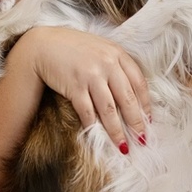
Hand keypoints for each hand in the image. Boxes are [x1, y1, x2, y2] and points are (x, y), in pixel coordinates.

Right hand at [15, 26, 151, 153]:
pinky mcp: (74, 86)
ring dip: (117, 131)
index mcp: (117, 54)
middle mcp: (107, 64)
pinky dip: (93, 126)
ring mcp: (91, 75)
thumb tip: (132, 94)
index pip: (139, 83)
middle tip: (141, 140)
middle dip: (136, 123)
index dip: (146, 105)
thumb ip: (117, 64)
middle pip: (127, 99)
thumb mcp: (101, 48)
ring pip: (109, 110)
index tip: (148, 120)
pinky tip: (98, 136)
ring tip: (122, 146)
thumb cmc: (73, 47)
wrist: (42, 44)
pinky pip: (87, 111)